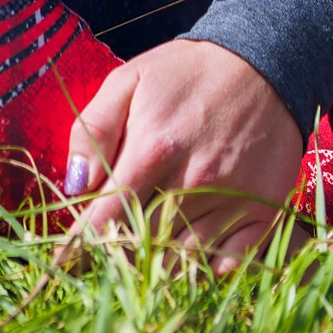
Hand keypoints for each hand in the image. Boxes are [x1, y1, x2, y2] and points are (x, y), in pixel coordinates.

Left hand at [60, 39, 306, 273]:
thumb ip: (92, 130)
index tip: (66, 262)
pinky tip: (189, 261)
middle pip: (141, 248)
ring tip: (141, 264)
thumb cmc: (187, 74)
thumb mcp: (128, 81)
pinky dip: (205, 271)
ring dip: (157, 269)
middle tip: (103, 260)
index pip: (106, 218)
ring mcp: (231, 200)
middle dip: (116, 259)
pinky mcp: (262, 211)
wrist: (265, 62)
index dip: (81, 247)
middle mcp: (192, 181)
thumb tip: (74, 185)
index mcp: (152, 149)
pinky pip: (228, 264)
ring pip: (182, 263)